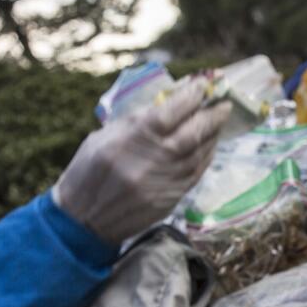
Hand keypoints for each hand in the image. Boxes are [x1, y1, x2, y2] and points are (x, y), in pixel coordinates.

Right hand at [53, 85, 231, 244]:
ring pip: (198, 155)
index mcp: (130, 140)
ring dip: (212, 136)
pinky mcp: (170, 200)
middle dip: (211, 116)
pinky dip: (206, 157)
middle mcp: (150, 161)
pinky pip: (195, 174)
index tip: (203, 86)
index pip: (169, 113)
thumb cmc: (88, 172)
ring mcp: (163, 183)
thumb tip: (169, 102)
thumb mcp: (103, 137)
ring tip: (218, 122)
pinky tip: (209, 146)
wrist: (82, 220)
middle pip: (192, 134)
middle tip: (224, 104)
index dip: (190, 97)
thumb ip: (137, 121)